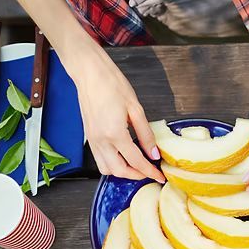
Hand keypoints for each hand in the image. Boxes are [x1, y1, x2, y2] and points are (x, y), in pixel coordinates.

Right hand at [71, 46, 163, 181]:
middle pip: (119, 171)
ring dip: (121, 171)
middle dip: (135, 175)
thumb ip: (146, 134)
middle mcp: (101, 140)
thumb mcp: (136, 109)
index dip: (150, 172)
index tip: (159, 176)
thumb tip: (154, 153)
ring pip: (106, 168)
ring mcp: (92, 140)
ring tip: (136, 164)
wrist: (89, 72)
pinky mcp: (89, 137)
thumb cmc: (111, 84)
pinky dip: (112, 163)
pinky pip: (99, 159)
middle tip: (149, 171)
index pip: (136, 161)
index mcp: (114, 133)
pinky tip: (123, 156)